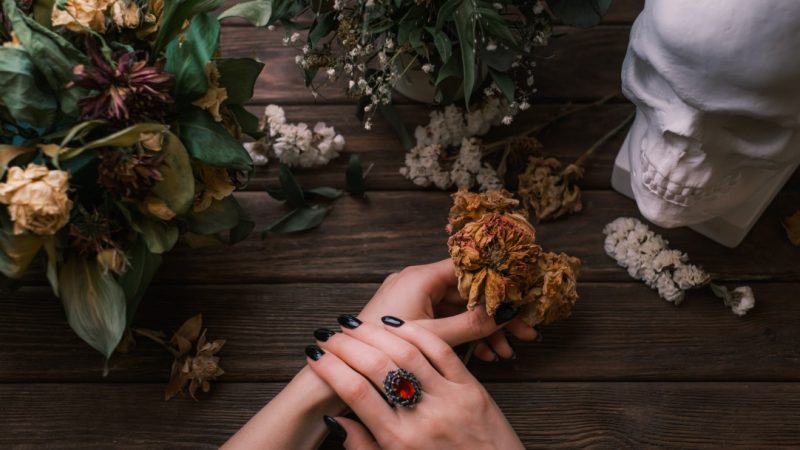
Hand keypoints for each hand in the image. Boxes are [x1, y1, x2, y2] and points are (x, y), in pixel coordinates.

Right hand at [308, 317, 523, 449]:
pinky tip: (395, 324)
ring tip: (354, 324)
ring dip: (375, 332)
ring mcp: (450, 399)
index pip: (355, 392)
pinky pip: (441, 351)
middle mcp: (423, 418)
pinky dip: (415, 332)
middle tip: (328, 334)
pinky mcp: (472, 388)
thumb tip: (333, 419)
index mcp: (399, 441)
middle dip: (346, 345)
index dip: (330, 369)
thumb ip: (363, 446)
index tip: (315, 355)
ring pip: (407, 352)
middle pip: (377, 366)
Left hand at [357, 259, 538, 360]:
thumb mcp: (435, 338)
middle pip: (467, 292)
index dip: (498, 282)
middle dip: (496, 315)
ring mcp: (413, 300)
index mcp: (419, 277)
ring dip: (483, 330)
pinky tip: (485, 355)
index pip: (467, 267)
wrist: (343, 370)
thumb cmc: (383, 349)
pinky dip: (464, 336)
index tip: (522, 297)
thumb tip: (509, 313)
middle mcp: (416, 282)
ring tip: (506, 352)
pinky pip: (446, 321)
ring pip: (459, 310)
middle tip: (525, 332)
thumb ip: (473, 324)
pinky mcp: (410, 317)